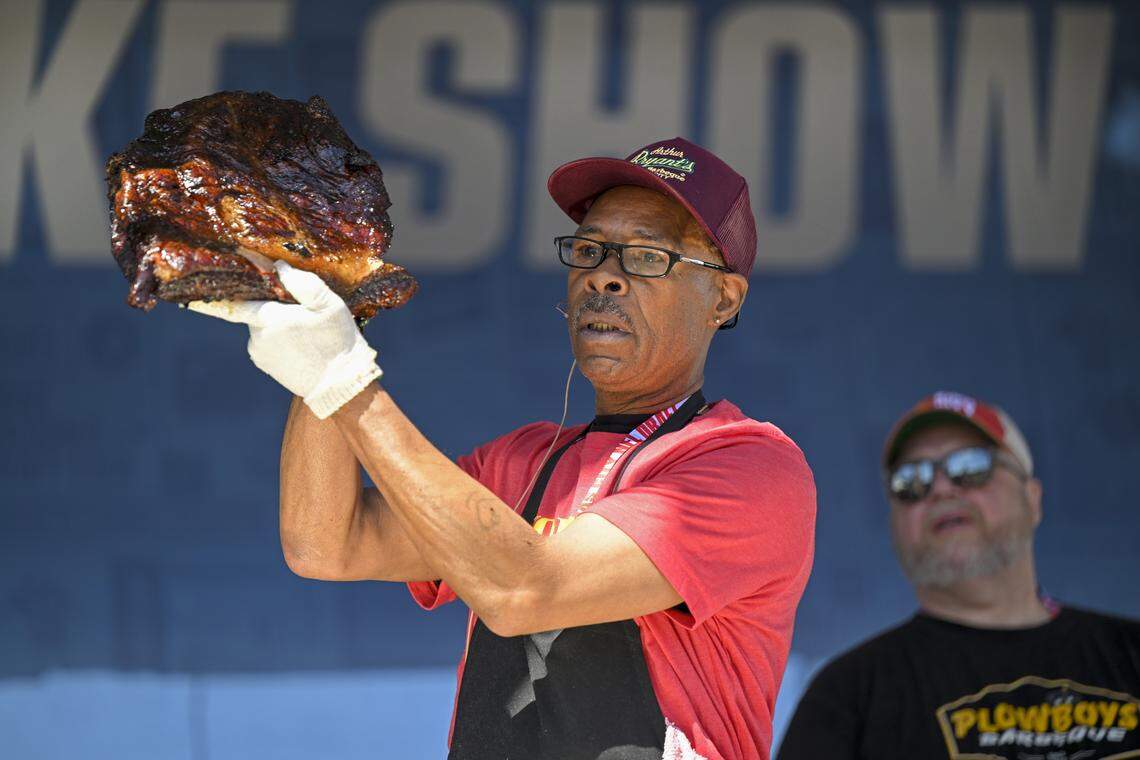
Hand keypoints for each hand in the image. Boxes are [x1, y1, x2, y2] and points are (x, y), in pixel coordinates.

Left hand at [188, 261, 381, 418]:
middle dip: (272, 306)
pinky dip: (278, 340)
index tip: (217, 284)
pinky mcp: (266, 366)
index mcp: (269, 318)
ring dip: (276, 324)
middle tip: (299, 309)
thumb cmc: (337, 342)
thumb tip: (279, 267)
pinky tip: (300, 344)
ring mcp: (260, 354)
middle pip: (256, 311)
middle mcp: (257, 337)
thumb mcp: (329, 305)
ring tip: (304, 330)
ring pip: (262, 328)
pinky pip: (266, 344)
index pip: (237, 301)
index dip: (230, 288)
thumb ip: (303, 283)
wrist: (341, 384)